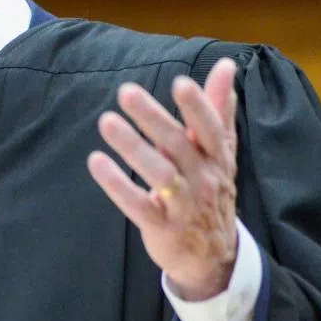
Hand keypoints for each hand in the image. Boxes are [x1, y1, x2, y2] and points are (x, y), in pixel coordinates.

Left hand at [87, 58, 238, 300]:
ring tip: (106, 122)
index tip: (180, 83)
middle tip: (126, 92)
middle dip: (152, 118)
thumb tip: (224, 65)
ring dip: (132, 146)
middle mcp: (203, 179)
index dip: (198, 106)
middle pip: (177, 144)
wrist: (214, 255)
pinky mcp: (162, 226)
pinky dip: (117, 185)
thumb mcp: (221, 152)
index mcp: (217, 157)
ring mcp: (183, 205)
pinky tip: (96, 162)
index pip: (210, 128)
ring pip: (158, 173)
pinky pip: (138, 205)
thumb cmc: (211, 190)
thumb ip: (218, 108)